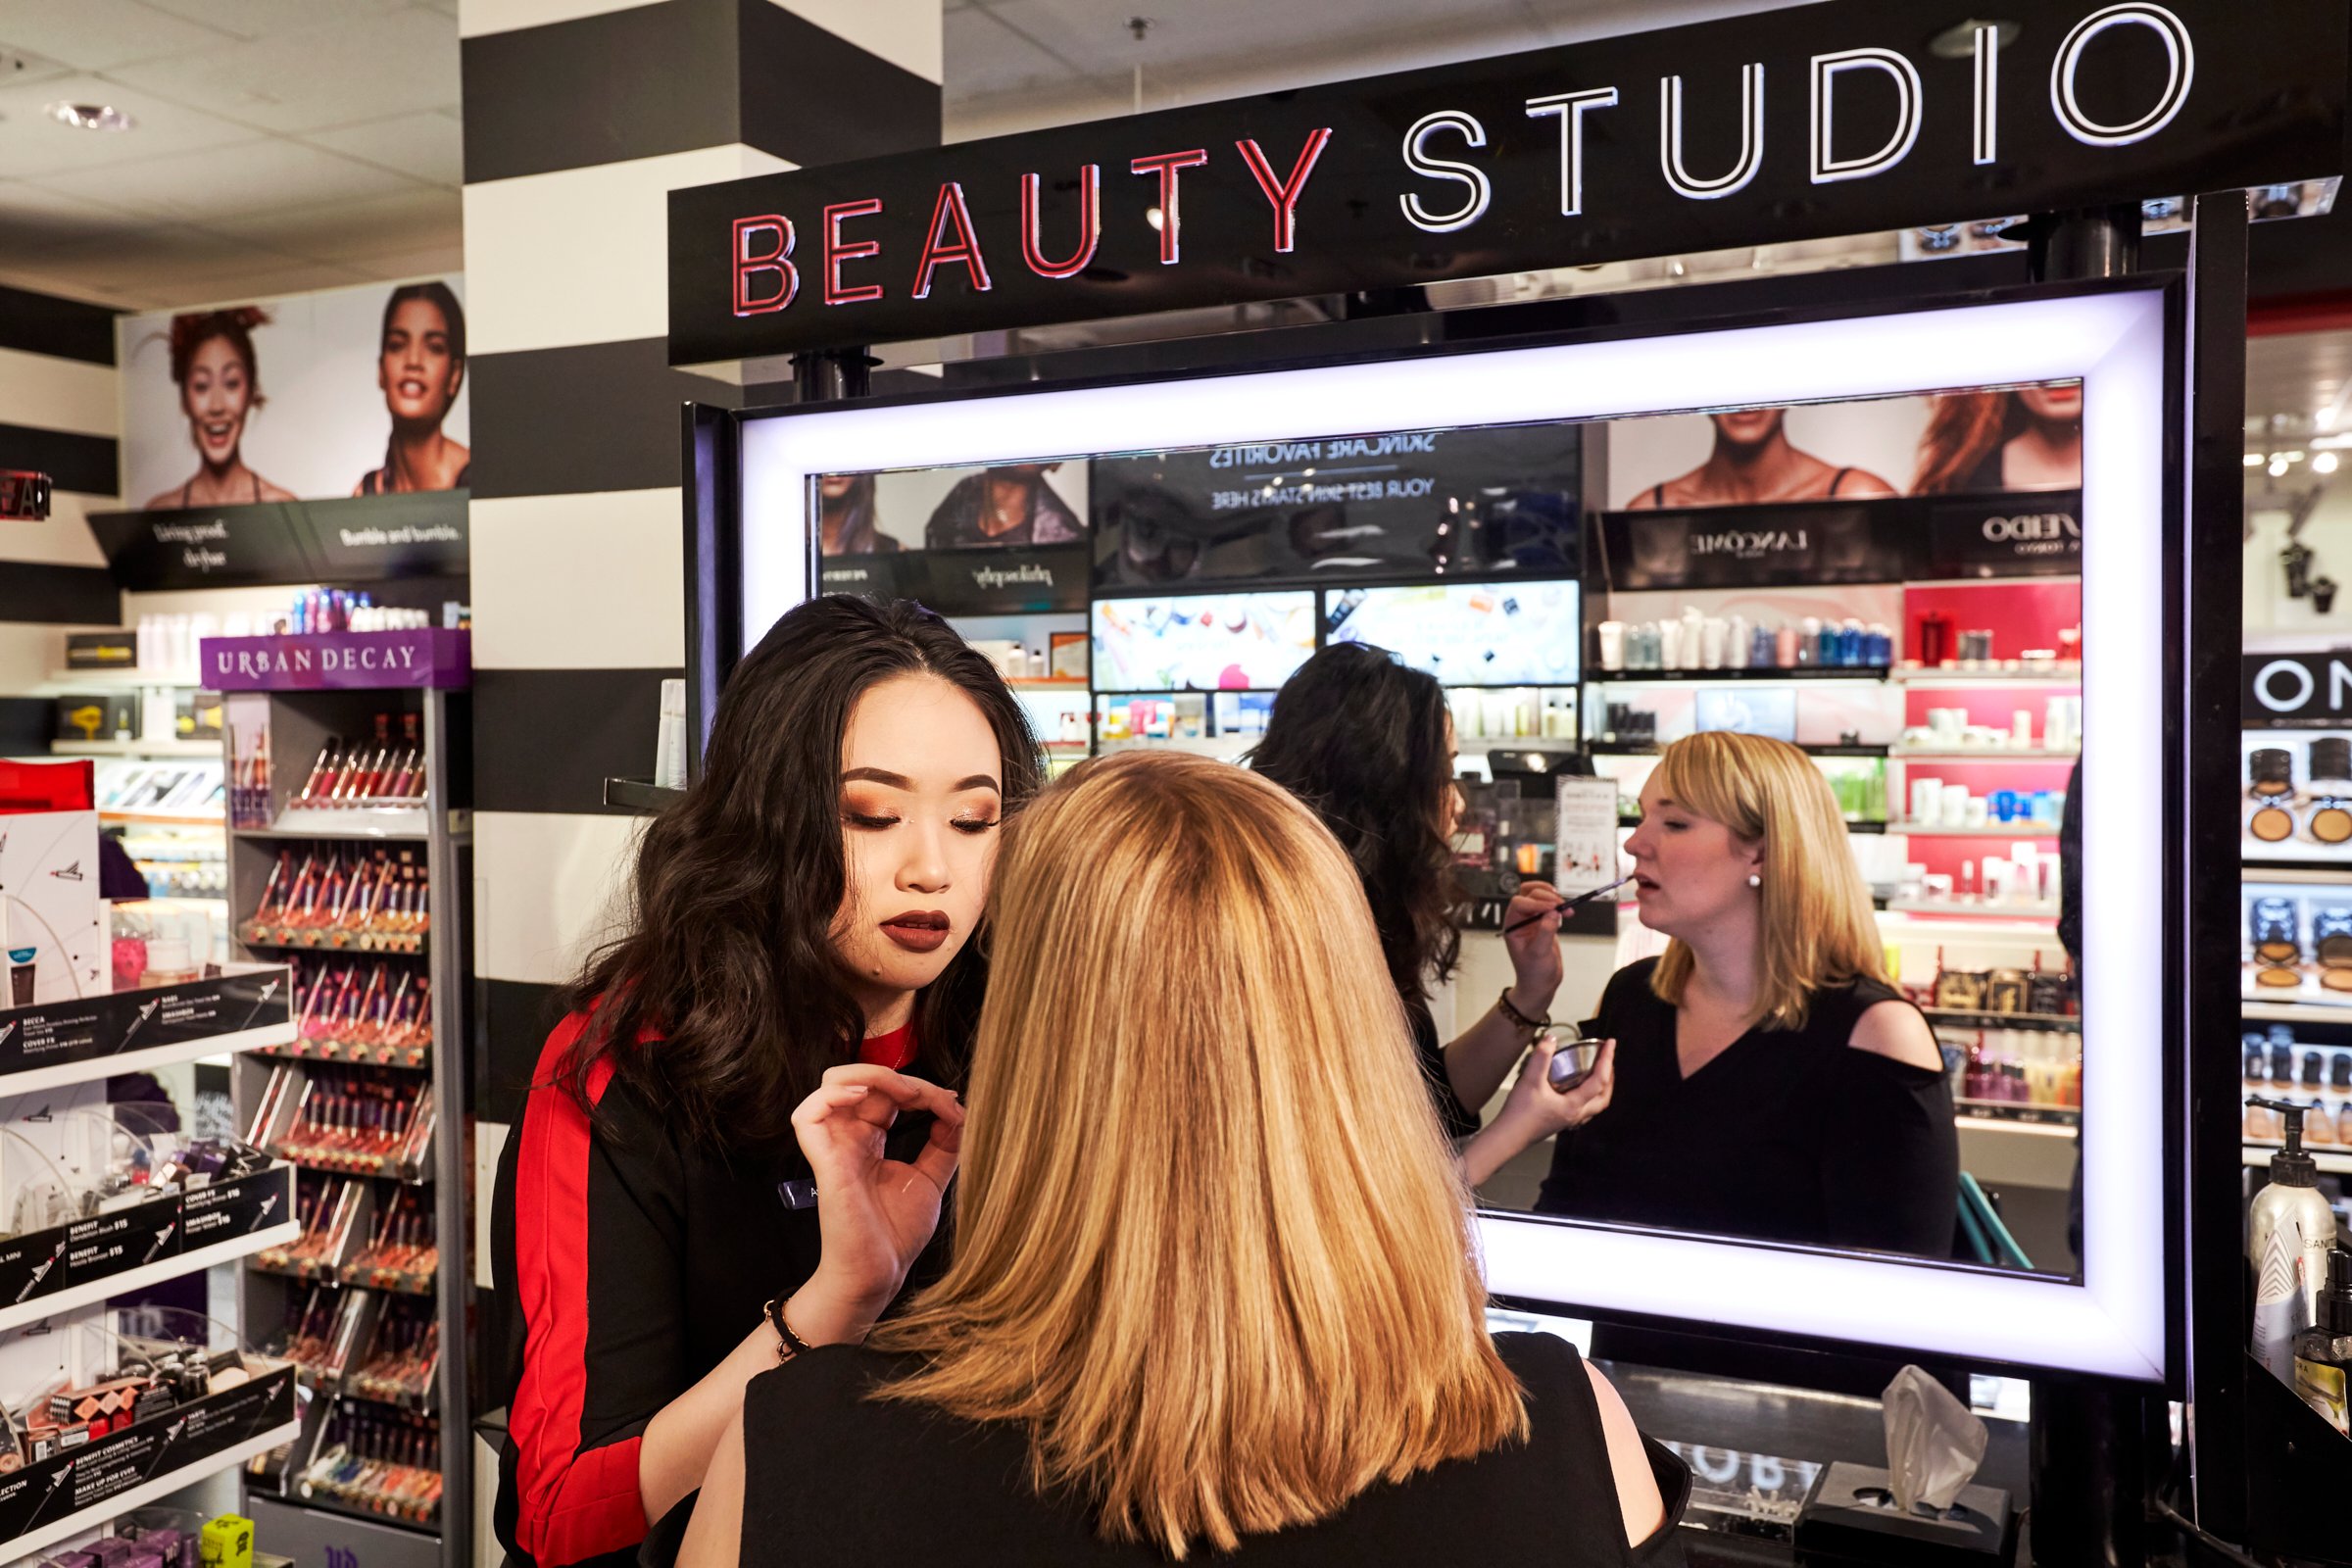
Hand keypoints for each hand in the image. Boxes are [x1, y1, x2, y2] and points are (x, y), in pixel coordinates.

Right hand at [789, 1064, 963, 1334]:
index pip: (886, 1093)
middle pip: (860, 1079)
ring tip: (906, 1093)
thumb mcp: (931, 1178)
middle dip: (899, 1076)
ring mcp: (833, 1147)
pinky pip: (809, 1114)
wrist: (880, 1273)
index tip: (953, 1105)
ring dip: (872, 1075)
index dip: (919, 1087)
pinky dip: (836, 1094)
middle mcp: (848, 1138)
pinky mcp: (824, 1161)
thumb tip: (958, 1108)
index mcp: (869, 1140)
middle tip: (930, 1096)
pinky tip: (867, 1096)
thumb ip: (944, 1142)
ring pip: (832, 1083)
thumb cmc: (897, 1234)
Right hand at [1497, 1034, 1615, 1141]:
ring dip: (1601, 1089)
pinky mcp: (1560, 1121)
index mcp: (1574, 1105)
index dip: (1607, 1059)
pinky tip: (1575, 1090)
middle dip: (1609, 1077)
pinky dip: (1587, 1098)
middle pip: (1604, 1097)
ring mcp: (1569, 1120)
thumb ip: (1541, 1058)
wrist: (1508, 1136)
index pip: (1599, 1080)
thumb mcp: (1530, 1081)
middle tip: (1607, 1059)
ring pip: (1595, 1106)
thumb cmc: (1520, 1114)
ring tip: (1597, 1073)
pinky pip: (1583, 1110)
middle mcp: (1576, 1115)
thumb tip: (1550, 1039)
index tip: (1610, 1043)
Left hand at [1499, 879, 1565, 1016]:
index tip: (1552, 908)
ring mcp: (1532, 921)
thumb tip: (1553, 912)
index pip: (1519, 903)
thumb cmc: (1534, 972)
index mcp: (1512, 926)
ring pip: (1539, 896)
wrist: (1541, 984)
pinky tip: (1568, 913)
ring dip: (1552, 897)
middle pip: (1528, 894)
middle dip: (1545, 896)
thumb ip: (1545, 932)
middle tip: (1561, 905)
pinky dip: (1559, 906)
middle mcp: (1520, 920)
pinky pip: (1550, 907)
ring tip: (1566, 906)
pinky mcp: (1544, 923)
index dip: (1535, 902)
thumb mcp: (1539, 954)